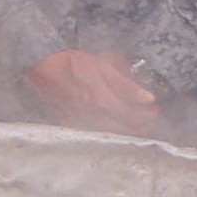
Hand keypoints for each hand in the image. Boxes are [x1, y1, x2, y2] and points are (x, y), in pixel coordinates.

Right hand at [25, 50, 161, 136]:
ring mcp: (81, 119)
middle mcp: (90, 109)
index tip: (156, 106)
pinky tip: (122, 130)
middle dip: (141, 123)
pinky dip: (113, 134)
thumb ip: (124, 81)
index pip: (128, 108)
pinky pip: (98, 134)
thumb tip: (146, 96)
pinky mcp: (73, 125)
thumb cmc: (72, 62)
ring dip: (130, 131)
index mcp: (98, 92)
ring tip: (142, 126)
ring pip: (111, 131)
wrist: (40, 69)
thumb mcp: (100, 63)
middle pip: (122, 123)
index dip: (145, 110)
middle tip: (152, 117)